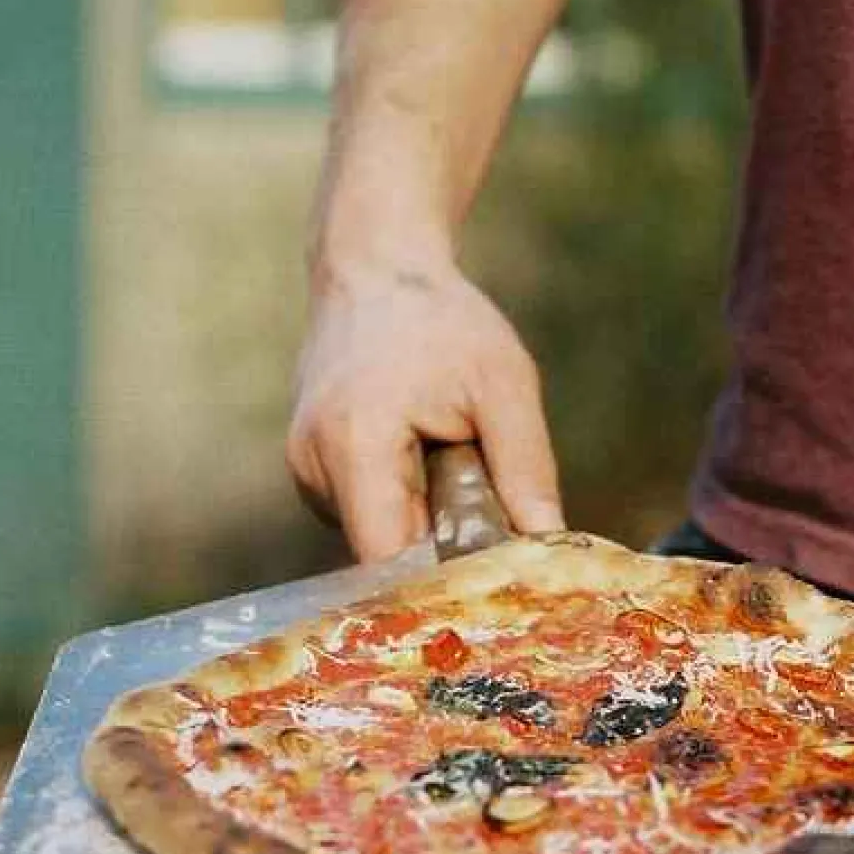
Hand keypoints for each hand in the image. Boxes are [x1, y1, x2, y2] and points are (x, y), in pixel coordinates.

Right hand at [288, 256, 563, 560]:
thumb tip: (548, 546)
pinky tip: (423, 455)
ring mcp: (305, 466)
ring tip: (449, 457)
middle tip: (490, 515)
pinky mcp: (310, 464)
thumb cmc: (442, 320)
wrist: (376, 266)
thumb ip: (525, 469)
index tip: (489, 587)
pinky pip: (365, 509)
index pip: (386, 560)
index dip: (438, 582)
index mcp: (353, 445)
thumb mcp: (503, 386)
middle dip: (439, 549)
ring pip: (375, 535)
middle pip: (383, 554)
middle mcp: (312, 465)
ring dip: (422, 519)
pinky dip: (402, 499)